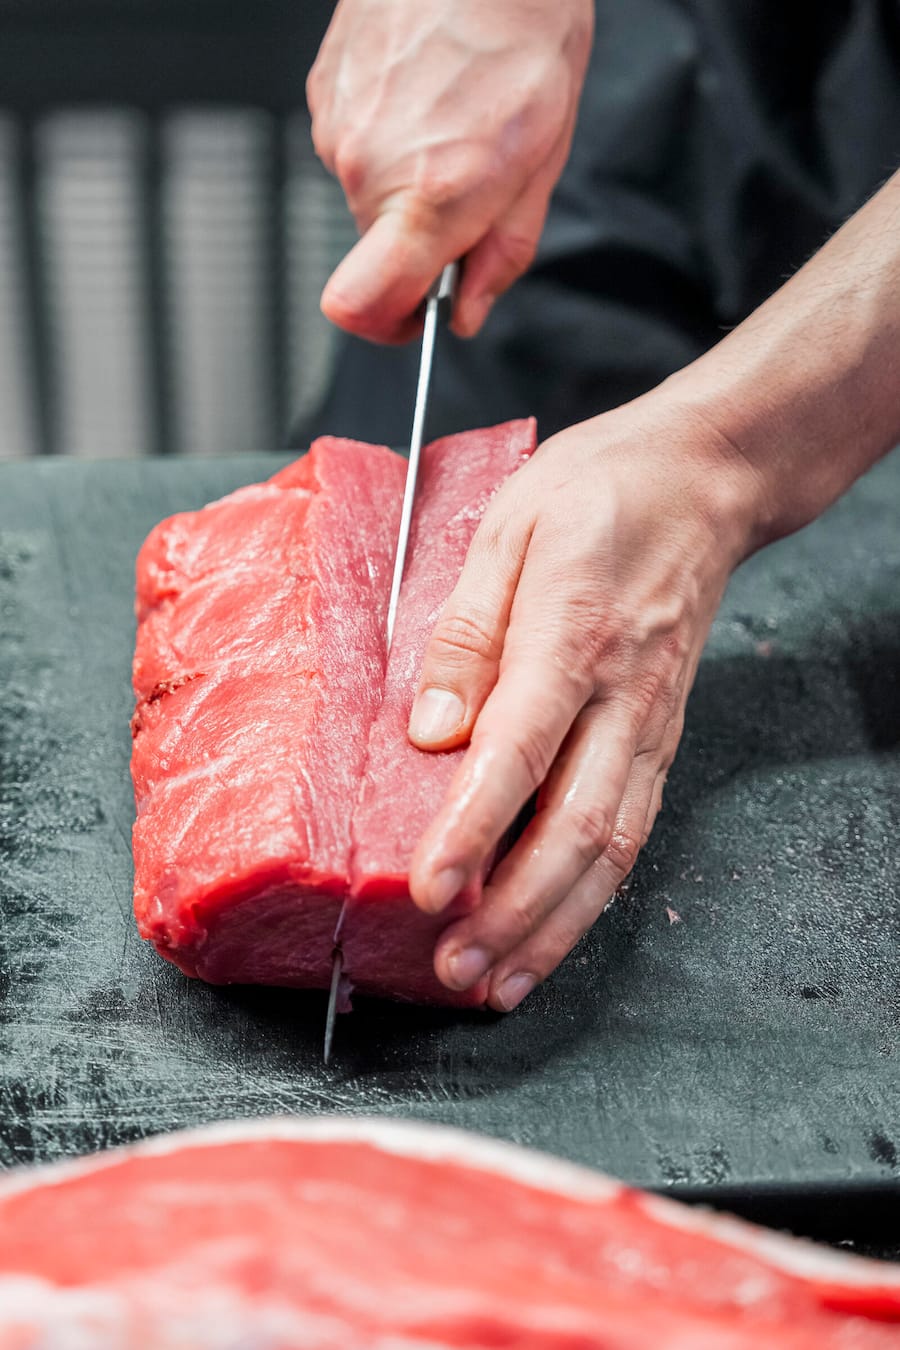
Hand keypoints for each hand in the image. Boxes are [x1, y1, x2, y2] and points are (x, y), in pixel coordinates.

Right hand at [306, 0, 593, 341]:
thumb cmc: (522, 31)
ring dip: (407, 183)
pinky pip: (353, 149)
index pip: (360, 308)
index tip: (421, 313)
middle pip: (378, 254)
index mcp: (428, 197)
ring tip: (454, 122)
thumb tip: (468, 310)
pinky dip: (389, 140)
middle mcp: (368, 169)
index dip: (389, 327)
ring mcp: (337, 130)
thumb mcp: (542, 159)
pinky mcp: (322, 97)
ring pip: (367, 199)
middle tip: (474, 183)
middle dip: (424, 239)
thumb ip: (502, 250)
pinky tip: (426, 95)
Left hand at [406, 394, 760, 1010]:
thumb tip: (430, 732)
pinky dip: (591, 898)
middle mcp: (622, 696)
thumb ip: (466, 633)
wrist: (701, 483)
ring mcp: (650, 726)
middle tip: (456, 967)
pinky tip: (551, 936)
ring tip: (498, 983)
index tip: (428, 886)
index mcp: (573, 633)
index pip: (521, 749)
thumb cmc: (597, 494)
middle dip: (516, 911)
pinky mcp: (659, 741)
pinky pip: (631, 834)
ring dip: (555, 926)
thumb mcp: (508, 528)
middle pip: (576, 825)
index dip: (473, 826)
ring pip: (612, 848)